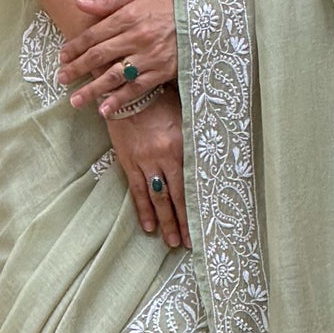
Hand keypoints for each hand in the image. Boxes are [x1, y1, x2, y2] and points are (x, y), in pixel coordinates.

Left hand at [60, 0, 176, 116]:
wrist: (203, 15)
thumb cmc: (168, 2)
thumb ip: (108, 0)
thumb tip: (78, 3)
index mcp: (129, 16)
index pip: (94, 34)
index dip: (76, 47)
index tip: (62, 57)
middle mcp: (137, 38)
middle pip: (100, 56)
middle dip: (78, 69)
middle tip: (61, 79)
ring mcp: (149, 57)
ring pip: (115, 76)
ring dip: (93, 89)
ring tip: (76, 100)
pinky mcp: (161, 72)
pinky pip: (137, 88)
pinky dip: (121, 100)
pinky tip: (105, 110)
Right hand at [107, 85, 189, 247]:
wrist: (126, 88)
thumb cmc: (160, 99)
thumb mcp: (183, 116)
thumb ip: (193, 139)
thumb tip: (208, 159)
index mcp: (181, 146)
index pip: (191, 184)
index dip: (196, 207)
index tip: (204, 225)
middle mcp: (164, 157)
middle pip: (176, 197)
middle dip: (182, 222)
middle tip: (188, 243)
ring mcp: (144, 162)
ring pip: (157, 199)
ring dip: (165, 222)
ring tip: (171, 242)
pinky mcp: (128, 162)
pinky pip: (137, 191)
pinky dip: (143, 210)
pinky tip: (149, 227)